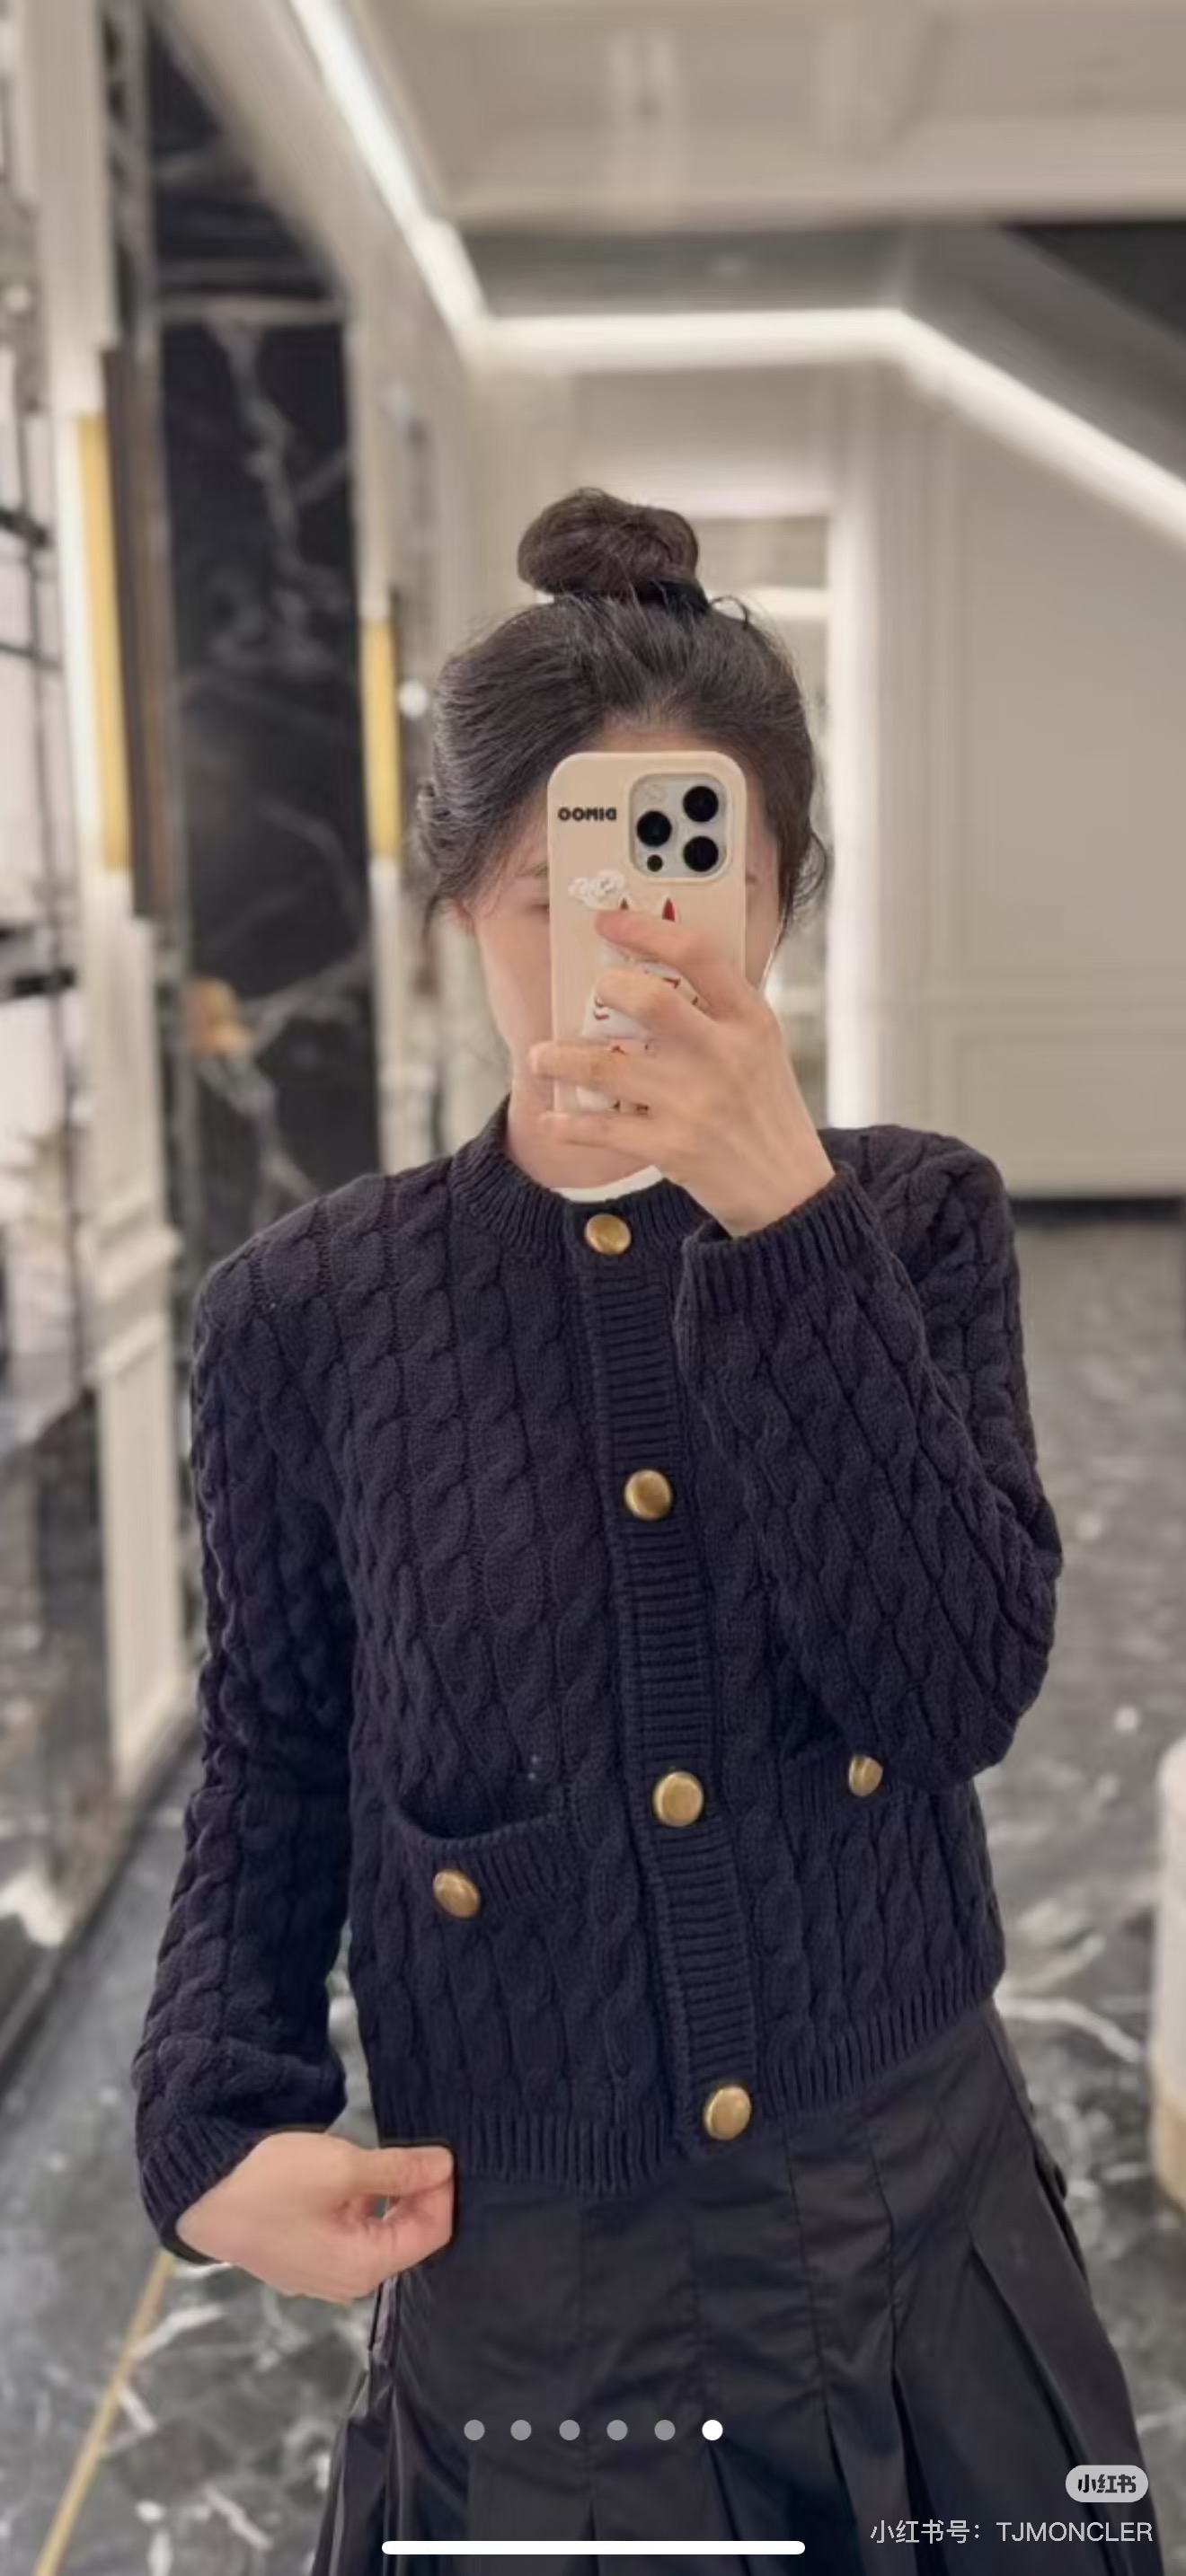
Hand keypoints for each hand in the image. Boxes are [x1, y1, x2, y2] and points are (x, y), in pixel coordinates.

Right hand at [173, 2132, 455, 2302]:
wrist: (198, 2194)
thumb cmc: (271, 2182)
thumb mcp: (341, 2168)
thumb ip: (399, 2170)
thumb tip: (445, 2166)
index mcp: (362, 2268)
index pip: (431, 2234)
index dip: (442, 2192)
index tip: (442, 2153)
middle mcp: (347, 2282)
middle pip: (407, 2236)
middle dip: (420, 2194)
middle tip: (421, 2149)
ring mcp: (321, 2273)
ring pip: (378, 2232)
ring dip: (391, 2196)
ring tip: (388, 2157)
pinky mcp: (302, 2256)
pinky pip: (350, 2232)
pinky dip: (362, 2204)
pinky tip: (352, 2173)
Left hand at [528, 905, 835, 1237]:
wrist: (787, 1189)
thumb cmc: (765, 1108)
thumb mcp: (761, 1047)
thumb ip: (720, 1009)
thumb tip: (651, 969)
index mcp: (749, 1020)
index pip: (698, 953)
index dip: (646, 929)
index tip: (609, 921)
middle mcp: (723, 1056)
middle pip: (649, 1000)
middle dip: (605, 989)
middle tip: (590, 994)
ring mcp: (694, 1102)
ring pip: (606, 1066)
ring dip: (560, 1058)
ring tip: (541, 1056)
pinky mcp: (671, 1147)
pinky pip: (601, 1128)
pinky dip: (566, 1123)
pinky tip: (551, 1117)